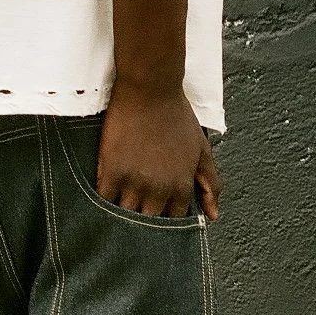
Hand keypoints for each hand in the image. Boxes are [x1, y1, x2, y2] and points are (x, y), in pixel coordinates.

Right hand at [97, 77, 222, 219]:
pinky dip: (103, 204)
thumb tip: (213, 216)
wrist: (151, 89)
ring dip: (122, 217)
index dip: (166, 220)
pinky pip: (104, 200)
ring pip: (125, 215)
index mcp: (180, 186)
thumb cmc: (177, 116)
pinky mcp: (111, 171)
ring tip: (117, 216)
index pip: (174, 220)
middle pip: (148, 222)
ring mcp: (133, 182)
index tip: (158, 217)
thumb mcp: (202, 150)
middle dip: (144, 225)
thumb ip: (211, 184)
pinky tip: (103, 202)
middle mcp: (158, 189)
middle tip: (136, 222)